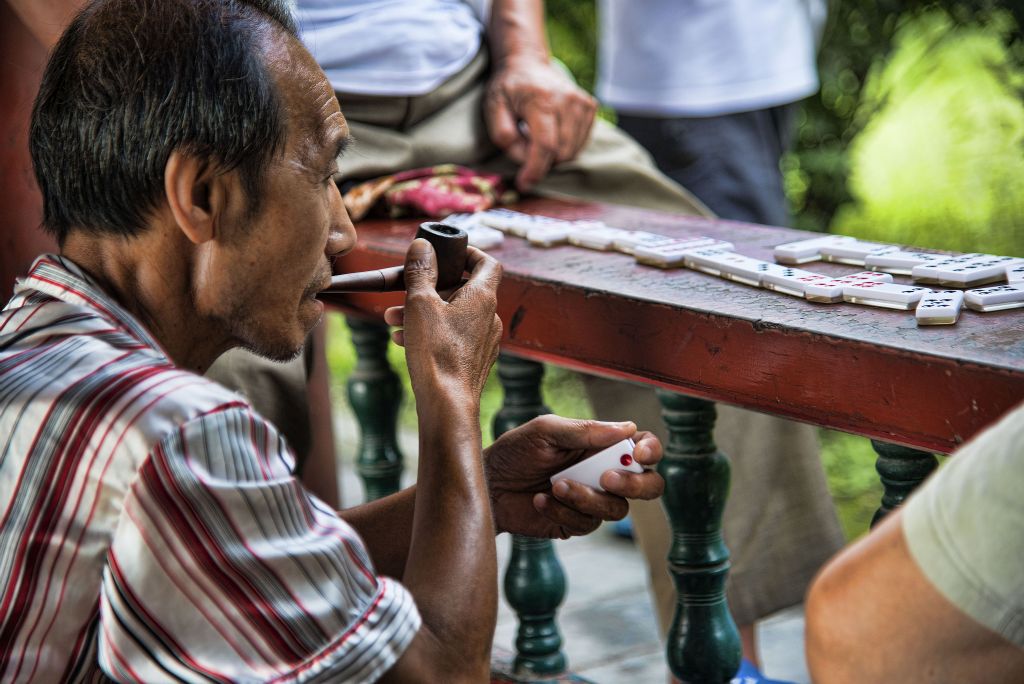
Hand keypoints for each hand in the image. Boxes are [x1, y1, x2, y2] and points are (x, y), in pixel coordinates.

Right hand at [384, 242, 501, 408]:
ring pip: (453, 316)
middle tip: (403, 291)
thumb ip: (421, 271)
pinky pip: (453, 338)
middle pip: (462, 290)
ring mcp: (484, 342)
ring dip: (424, 312)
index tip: (446, 254)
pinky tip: (404, 341)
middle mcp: (489, 318)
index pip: (487, 262)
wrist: (447, 405)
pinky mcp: (474, 361)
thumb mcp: (420, 303)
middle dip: (430, 288)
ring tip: (394, 319)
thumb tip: (423, 246)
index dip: (468, 253)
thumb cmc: (437, 354)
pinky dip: (431, 333)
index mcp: (483, 298)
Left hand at [484, 56, 596, 191]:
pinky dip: (565, 146)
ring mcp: (582, 102)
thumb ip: (504, 136)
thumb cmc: (508, 87)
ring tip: (536, 137)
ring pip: (573, 151)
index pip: (545, 145)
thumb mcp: (493, 108)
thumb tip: (524, 159)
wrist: (528, 61)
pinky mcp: (590, 106)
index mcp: (542, 99)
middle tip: (524, 149)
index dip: (535, 170)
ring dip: (553, 155)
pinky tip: (552, 133)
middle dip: (542, 161)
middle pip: (561, 152)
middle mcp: (568, 99)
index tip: (524, 184)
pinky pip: (580, 143)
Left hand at [484, 415, 663, 538]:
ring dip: (587, 497)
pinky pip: (587, 524)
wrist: (487, 485)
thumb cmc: (515, 452)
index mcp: (602, 446)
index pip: (643, 447)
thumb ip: (585, 431)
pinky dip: (563, 511)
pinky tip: (540, 500)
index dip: (650, 451)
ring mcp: (592, 501)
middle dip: (635, 484)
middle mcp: (604, 474)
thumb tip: (629, 427)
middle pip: (649, 486)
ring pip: (617, 509)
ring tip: (555, 486)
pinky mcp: (576, 524)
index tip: (637, 454)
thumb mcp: (546, 431)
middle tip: (605, 478)